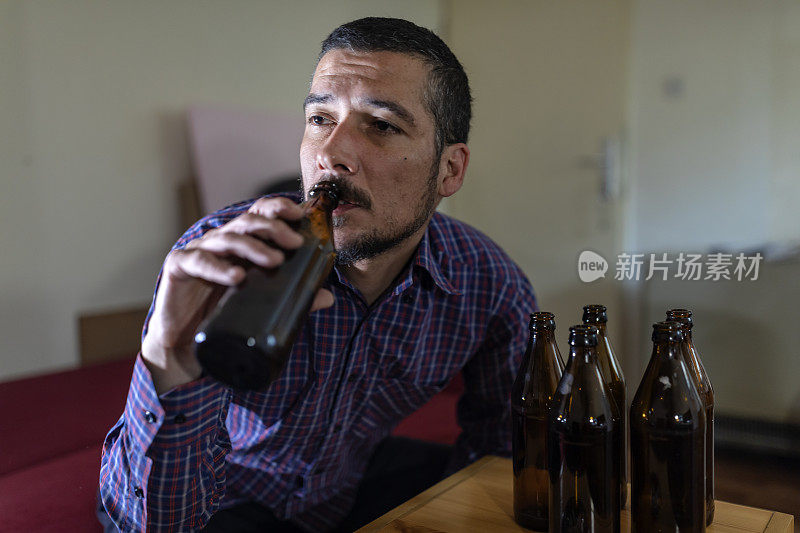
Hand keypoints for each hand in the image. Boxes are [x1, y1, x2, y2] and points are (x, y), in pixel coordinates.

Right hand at [142, 197, 333, 392]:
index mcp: (241, 243)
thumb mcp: (262, 304)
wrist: (185, 345)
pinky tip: (237, 276)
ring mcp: (199, 251)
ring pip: (227, 239)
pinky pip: (199, 261)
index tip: (299, 214)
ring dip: (253, 246)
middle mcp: (221, 241)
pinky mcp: (179, 267)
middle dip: (273, 227)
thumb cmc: (224, 316)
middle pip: (247, 222)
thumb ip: (292, 298)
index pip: (259, 214)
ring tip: (275, 260)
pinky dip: (219, 267)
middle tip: (294, 242)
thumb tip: (328, 298)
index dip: (278, 208)